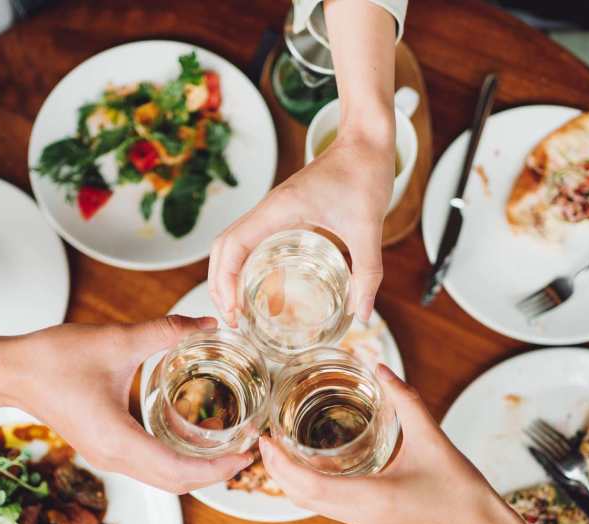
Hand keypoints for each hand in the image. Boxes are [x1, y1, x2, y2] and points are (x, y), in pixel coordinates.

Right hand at [0, 317, 253, 493]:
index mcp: (118, 440)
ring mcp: (106, 456)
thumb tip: (208, 324)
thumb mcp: (117, 340)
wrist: (10, 370)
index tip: (247, 455)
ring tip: (228, 449)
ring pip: (161, 479)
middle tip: (247, 454)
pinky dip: (176, 463)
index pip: (179, 471)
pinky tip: (192, 439)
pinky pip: (147, 468)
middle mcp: (113, 457)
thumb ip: (166, 331)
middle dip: (214, 474)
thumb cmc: (53, 359)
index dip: (217, 468)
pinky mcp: (102, 448)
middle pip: (175, 484)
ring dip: (196, 471)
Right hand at [208, 127, 394, 325]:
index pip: (233, 245)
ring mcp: (272, 209)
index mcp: (280, 209)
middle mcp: (269, 208)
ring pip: (230, 241)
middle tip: (231, 318)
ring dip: (225, 272)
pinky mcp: (282, 210)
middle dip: (218, 283)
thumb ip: (367, 273)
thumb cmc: (365, 174)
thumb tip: (364, 314)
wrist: (366, 140)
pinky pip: (249, 237)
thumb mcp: (369, 228)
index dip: (225, 280)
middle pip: (222, 246)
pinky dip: (241, 261)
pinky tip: (256, 283)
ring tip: (235, 306)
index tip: (234, 311)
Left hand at [258, 364, 525, 523]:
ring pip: (310, 505)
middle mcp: (360, 515)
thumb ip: (405, 400)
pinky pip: (326, 506)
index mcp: (372, 497)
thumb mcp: (432, 437)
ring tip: (277, 449)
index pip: (309, 484)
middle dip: (276, 470)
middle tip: (263, 439)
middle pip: (301, 497)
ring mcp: (362, 522)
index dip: (281, 462)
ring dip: (289, 480)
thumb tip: (380, 368)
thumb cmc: (459, 488)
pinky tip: (307, 464)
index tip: (265, 439)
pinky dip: (308, 486)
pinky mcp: (368, 521)